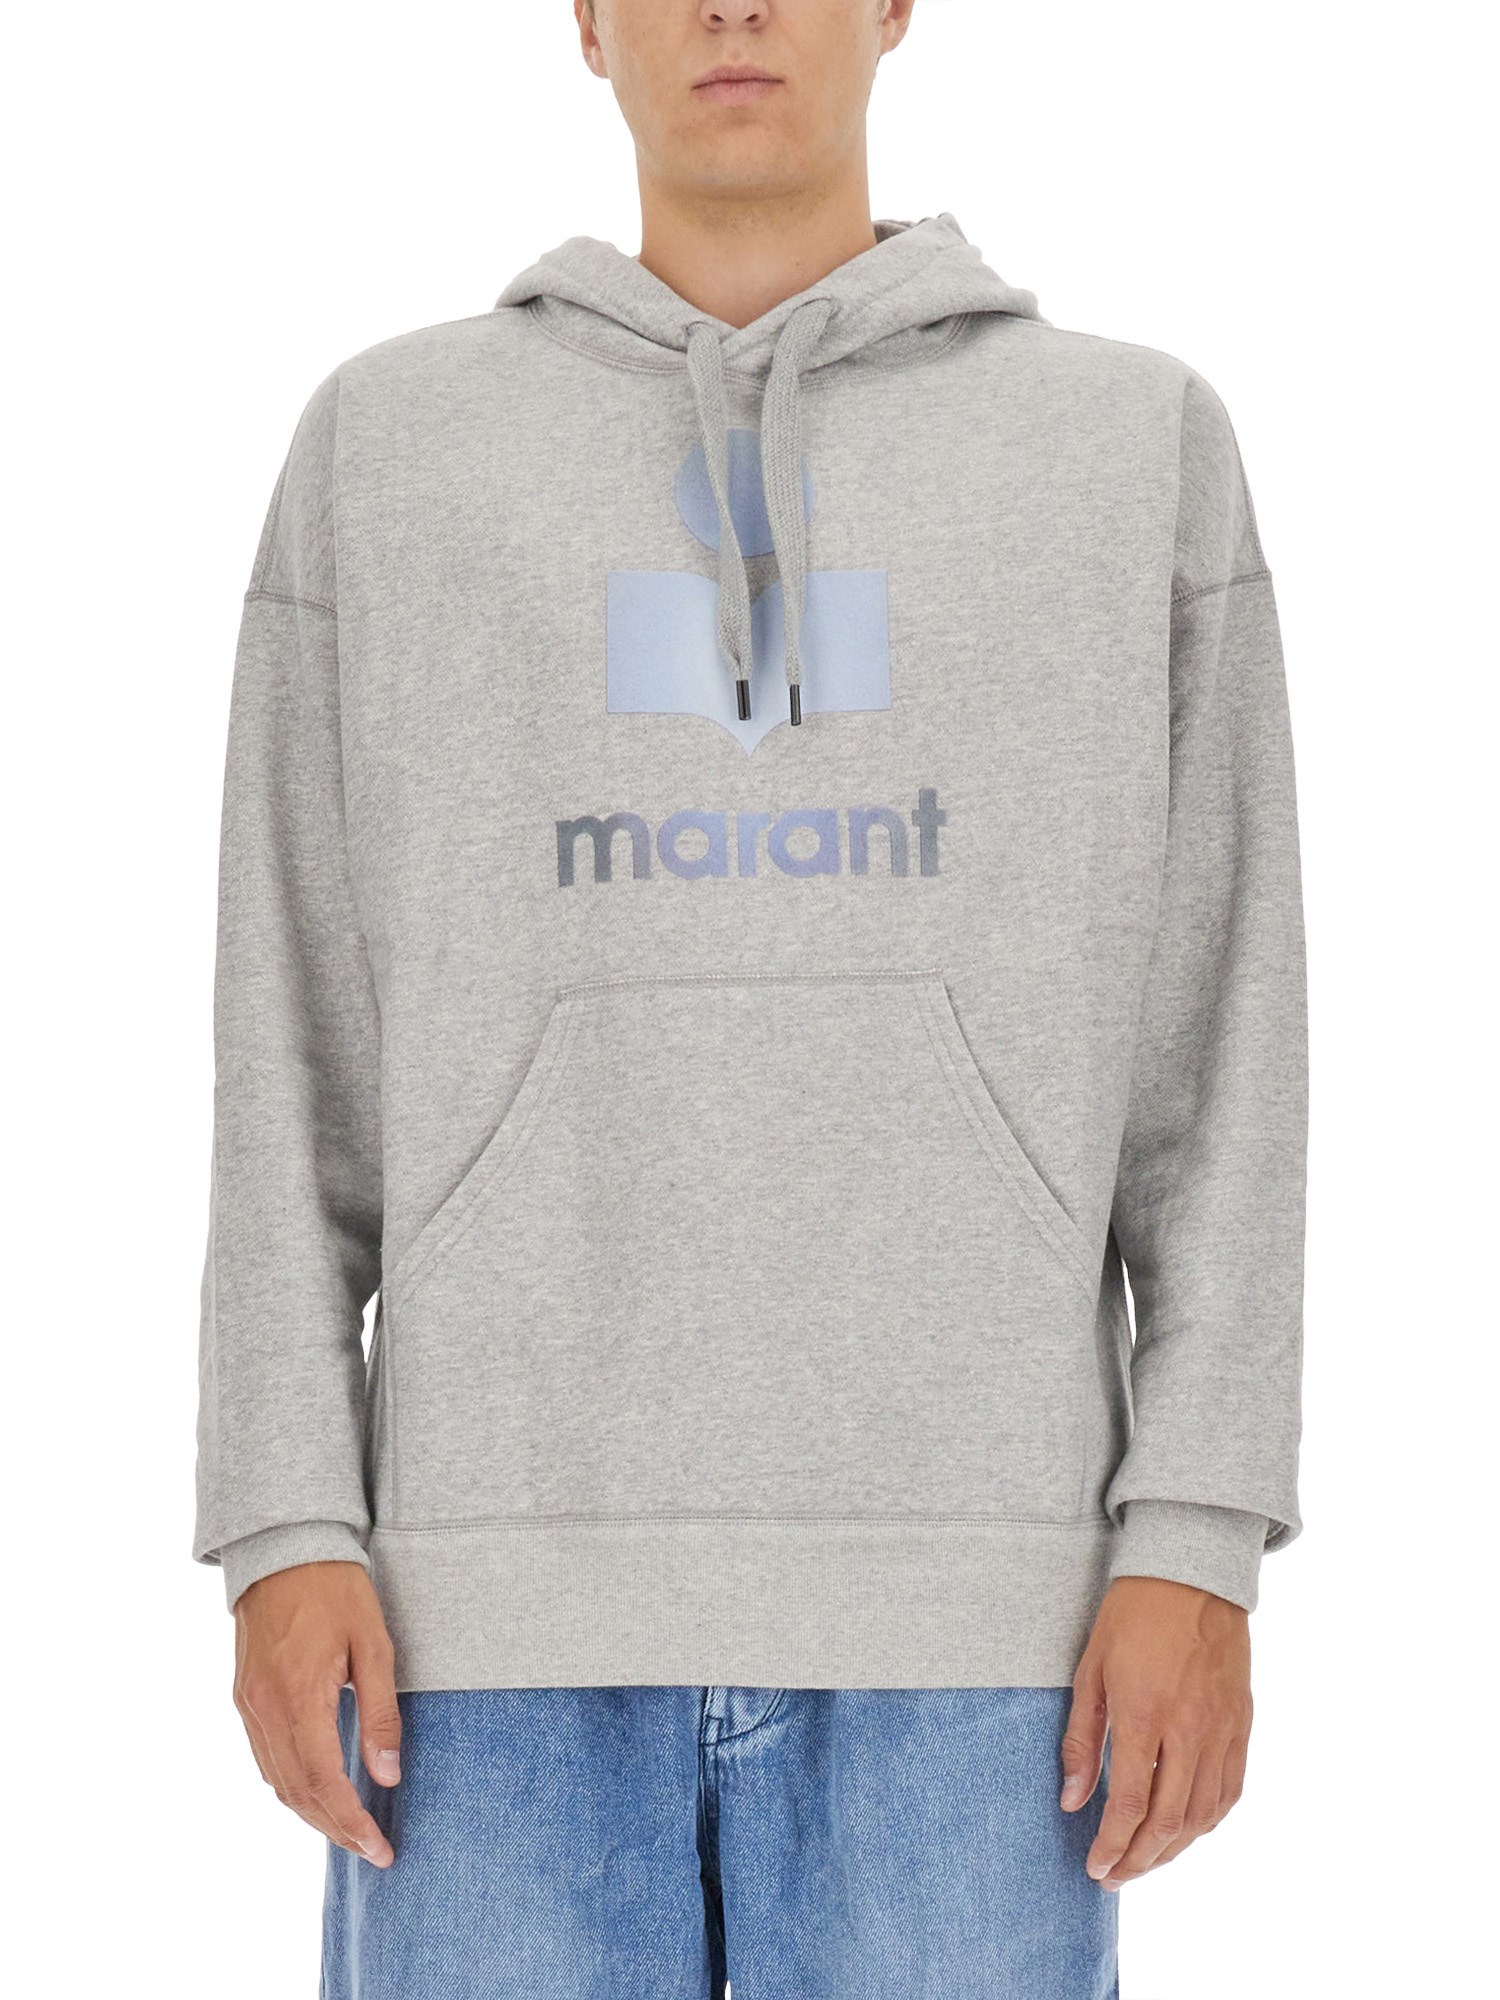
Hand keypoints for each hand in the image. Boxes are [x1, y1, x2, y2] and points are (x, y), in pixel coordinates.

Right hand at [233, 1560, 400, 1867]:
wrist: (284, 1548)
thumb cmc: (337, 1590)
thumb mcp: (374, 1645)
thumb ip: (380, 1714)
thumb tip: (386, 1776)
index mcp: (299, 1696)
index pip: (322, 1782)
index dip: (350, 1823)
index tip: (378, 1848)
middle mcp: (265, 1709)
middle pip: (295, 1793)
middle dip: (334, 1829)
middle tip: (372, 1850)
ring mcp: (248, 1705)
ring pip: (276, 1781)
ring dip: (311, 1813)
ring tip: (350, 1829)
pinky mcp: (244, 1698)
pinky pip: (265, 1758)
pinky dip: (291, 1785)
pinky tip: (318, 1790)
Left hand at [1061, 1575, 1251, 1889]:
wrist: (1190, 1574)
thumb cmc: (1132, 1615)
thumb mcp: (1091, 1669)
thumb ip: (1083, 1739)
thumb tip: (1073, 1799)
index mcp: (1145, 1713)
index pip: (1131, 1803)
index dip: (1112, 1845)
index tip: (1096, 1867)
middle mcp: (1189, 1729)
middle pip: (1169, 1821)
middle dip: (1139, 1859)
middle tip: (1115, 1877)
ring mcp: (1221, 1729)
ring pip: (1203, 1815)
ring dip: (1174, 1850)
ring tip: (1145, 1862)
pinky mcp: (1241, 1724)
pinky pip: (1230, 1790)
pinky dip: (1209, 1822)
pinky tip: (1188, 1832)